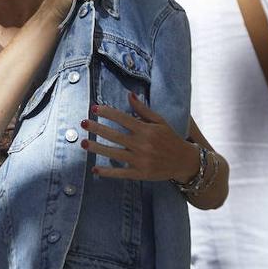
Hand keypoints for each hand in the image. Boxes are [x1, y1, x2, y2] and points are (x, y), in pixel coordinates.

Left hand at [81, 93, 200, 181]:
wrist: (185, 161)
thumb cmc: (170, 138)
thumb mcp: (160, 122)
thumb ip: (143, 110)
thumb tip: (129, 94)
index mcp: (146, 130)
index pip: (123, 119)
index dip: (108, 112)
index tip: (94, 108)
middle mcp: (143, 145)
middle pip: (115, 136)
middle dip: (97, 129)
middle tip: (82, 123)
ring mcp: (141, 160)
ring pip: (114, 154)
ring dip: (97, 148)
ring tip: (83, 143)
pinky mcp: (140, 174)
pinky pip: (121, 173)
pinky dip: (107, 172)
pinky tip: (95, 168)